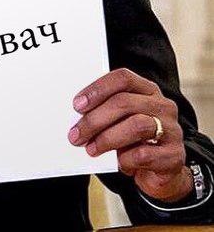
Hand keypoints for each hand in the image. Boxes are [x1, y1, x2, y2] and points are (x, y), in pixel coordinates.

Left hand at [68, 68, 192, 202]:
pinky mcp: (175, 155)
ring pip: (136, 126)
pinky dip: (126, 159)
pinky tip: (119, 163)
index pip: (123, 78)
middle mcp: (162, 105)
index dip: (98, 89)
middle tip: (76, 134)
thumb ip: (104, 112)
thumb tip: (76, 116)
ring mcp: (172, 129)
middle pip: (124, 102)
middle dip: (95, 119)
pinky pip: (145, 154)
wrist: (160, 171)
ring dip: (107, 138)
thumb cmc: (132, 140)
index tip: (77, 105)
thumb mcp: (119, 121)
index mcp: (147, 89)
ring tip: (91, 149)